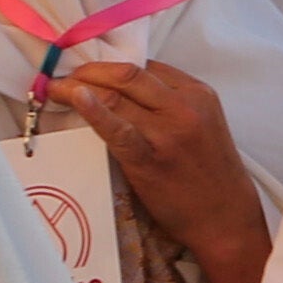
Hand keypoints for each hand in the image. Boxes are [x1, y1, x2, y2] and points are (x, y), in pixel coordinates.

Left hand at [33, 56, 271, 282]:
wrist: (226, 218)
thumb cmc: (212, 174)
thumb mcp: (204, 124)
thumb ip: (173, 104)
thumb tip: (125, 90)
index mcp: (198, 93)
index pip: (146, 65)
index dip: (110, 65)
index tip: (87, 71)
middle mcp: (184, 106)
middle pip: (127, 75)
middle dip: (89, 71)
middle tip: (63, 78)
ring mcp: (167, 132)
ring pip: (116, 97)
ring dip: (79, 89)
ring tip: (57, 91)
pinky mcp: (150, 160)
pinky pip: (118, 130)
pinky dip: (95, 111)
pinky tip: (77, 98)